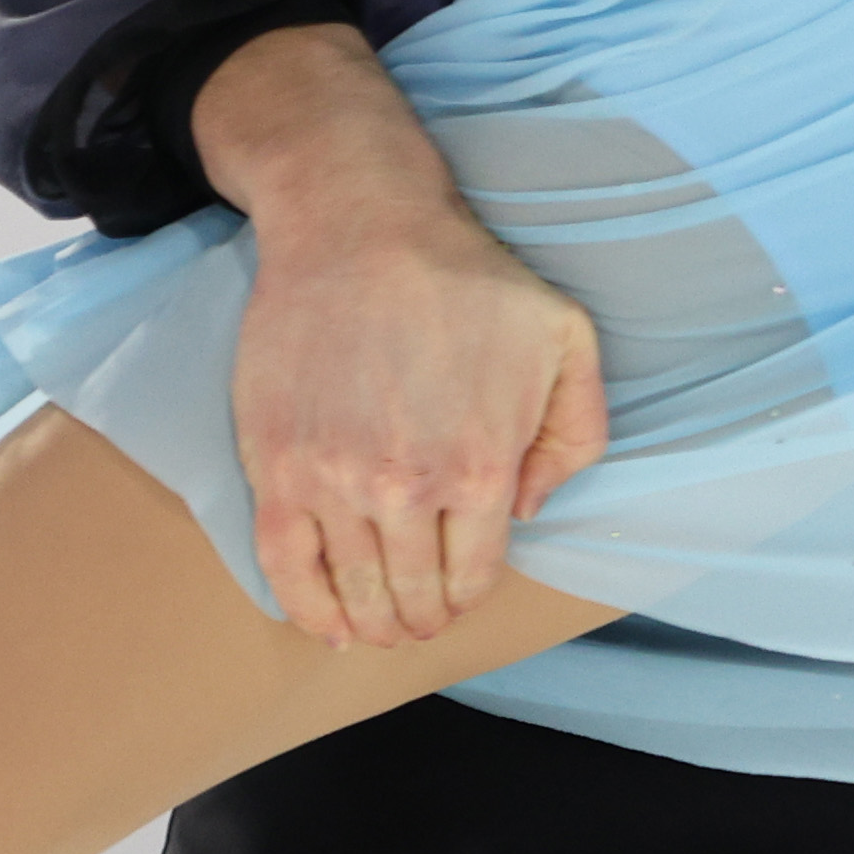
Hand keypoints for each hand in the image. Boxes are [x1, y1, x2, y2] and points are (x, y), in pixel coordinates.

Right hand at [200, 28, 609, 646]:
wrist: (358, 224)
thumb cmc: (466, 277)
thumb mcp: (566, 339)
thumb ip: (576, 435)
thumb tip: (528, 510)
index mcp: (481, 467)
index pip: (475, 573)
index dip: (468, 594)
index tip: (459, 593)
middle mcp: (406, 488)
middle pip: (413, 595)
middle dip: (421, 620)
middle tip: (419, 621)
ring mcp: (334, 482)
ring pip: (353, 591)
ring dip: (372, 624)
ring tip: (380, 628)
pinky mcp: (277, 466)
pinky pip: (285, 565)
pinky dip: (306, 610)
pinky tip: (325, 626)